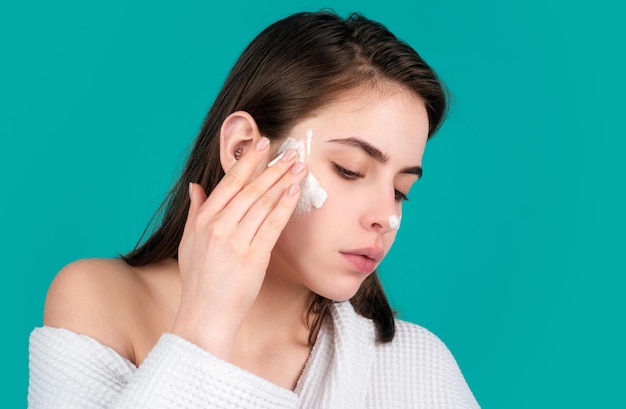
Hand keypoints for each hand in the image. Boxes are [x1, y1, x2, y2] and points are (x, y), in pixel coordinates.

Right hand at [172, 137, 306, 359]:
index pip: (229, 183)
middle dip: (271, 167)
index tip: (263, 145)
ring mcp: (236, 242)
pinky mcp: (254, 257)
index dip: (248, 162)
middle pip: (250, 189)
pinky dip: (285, 205)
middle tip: (289, 151)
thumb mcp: (189, 242)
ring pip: (263, 203)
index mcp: (203, 221)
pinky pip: (273, 225)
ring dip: (283, 181)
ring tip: (298, 166)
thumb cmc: (199, 280)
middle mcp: (218, 227)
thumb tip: (196, 186)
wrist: (206, 315)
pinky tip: (295, 190)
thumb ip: (195, 212)